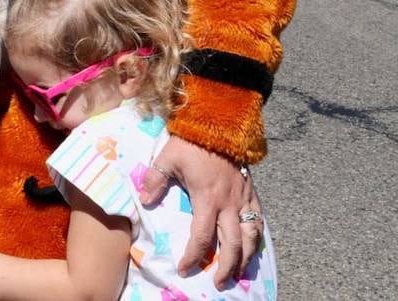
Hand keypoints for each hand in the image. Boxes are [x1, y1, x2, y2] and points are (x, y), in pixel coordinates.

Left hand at [140, 136, 262, 288]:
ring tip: (238, 272)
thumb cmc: (192, 141)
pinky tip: (252, 246)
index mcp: (207, 198)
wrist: (219, 121)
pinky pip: (259, 220)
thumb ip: (155, 180)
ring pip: (251, 237)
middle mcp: (229, 203)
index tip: (184, 268)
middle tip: (218, 282)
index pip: (201, 237)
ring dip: (245, 258)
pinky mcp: (252, 191)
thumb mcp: (168, 157)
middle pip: (232, 245)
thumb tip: (145, 201)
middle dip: (226, 268)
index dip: (193, 256)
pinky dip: (256, 237)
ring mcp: (243, 198)